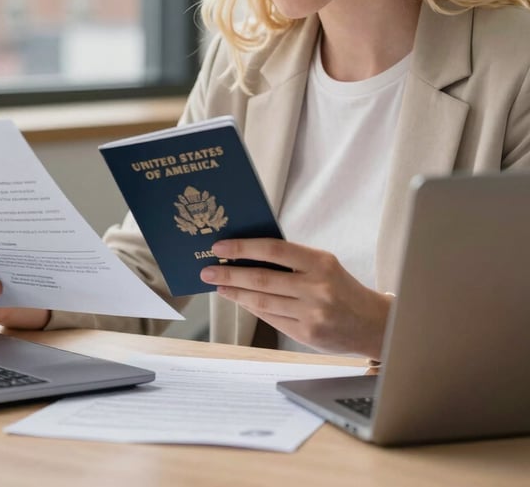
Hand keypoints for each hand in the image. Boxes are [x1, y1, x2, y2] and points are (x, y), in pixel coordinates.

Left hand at [200, 238, 391, 358]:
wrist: (375, 324)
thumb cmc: (342, 288)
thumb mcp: (323, 265)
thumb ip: (291, 261)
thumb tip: (247, 255)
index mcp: (321, 262)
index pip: (274, 250)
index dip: (243, 247)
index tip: (220, 246)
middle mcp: (317, 288)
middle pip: (262, 279)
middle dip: (229, 274)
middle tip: (207, 270)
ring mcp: (312, 314)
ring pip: (262, 302)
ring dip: (235, 293)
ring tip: (218, 285)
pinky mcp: (307, 335)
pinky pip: (271, 319)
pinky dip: (252, 308)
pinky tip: (240, 300)